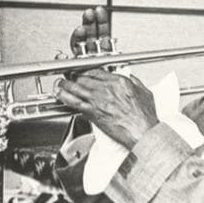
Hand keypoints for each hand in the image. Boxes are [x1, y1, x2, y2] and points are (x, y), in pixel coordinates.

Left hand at [60, 5, 157, 148]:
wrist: (143, 131)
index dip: (86, 70)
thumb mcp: (144, 92)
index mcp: (118, 81)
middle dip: (73, 76)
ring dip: (65, 84)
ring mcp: (98, 100)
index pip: (96, 71)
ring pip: (76, 87)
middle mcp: (106, 88)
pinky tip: (59, 95)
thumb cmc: (145, 116)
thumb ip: (135, 82)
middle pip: (83, 77)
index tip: (82, 72)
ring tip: (59, 83)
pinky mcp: (93, 112)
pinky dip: (64, 97)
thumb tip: (131, 78)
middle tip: (67, 76)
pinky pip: (74, 102)